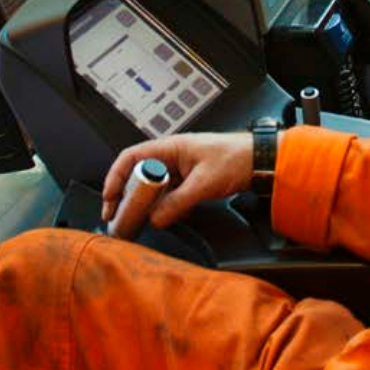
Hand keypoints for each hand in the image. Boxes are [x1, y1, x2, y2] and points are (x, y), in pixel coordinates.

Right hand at [101, 131, 253, 234]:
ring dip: (142, 204)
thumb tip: (155, 219)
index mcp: (170, 147)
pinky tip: (160, 219)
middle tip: (116, 216)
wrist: (260, 160)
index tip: (109, 199)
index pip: (131, 158)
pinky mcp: (187, 181)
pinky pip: (166, 195)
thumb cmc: (236, 158)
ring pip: (151, 187)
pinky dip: (160, 207)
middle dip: (124, 195)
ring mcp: (179, 169)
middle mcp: (170, 156)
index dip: (115, 177)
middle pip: (137, 174)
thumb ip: (178, 203)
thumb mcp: (204, 183)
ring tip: (134, 222)